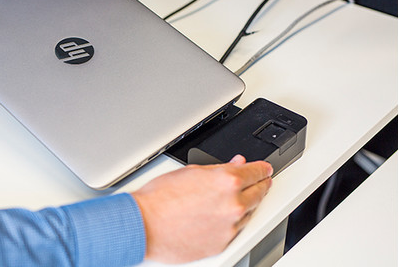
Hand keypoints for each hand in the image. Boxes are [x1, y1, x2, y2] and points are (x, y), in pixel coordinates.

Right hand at [131, 155, 272, 263]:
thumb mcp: (189, 172)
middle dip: (260, 185)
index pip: (257, 172)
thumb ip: (218, 169)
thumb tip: (235, 165)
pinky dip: (231, 222)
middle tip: (259, 181)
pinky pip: (235, 230)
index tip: (265, 169)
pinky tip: (218, 216)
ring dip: (245, 205)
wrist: (144, 225)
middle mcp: (233, 205)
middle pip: (259, 193)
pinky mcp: (223, 243)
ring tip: (230, 200)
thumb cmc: (159, 199)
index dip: (263, 169)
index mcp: (227, 181)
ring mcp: (229, 227)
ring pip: (248, 213)